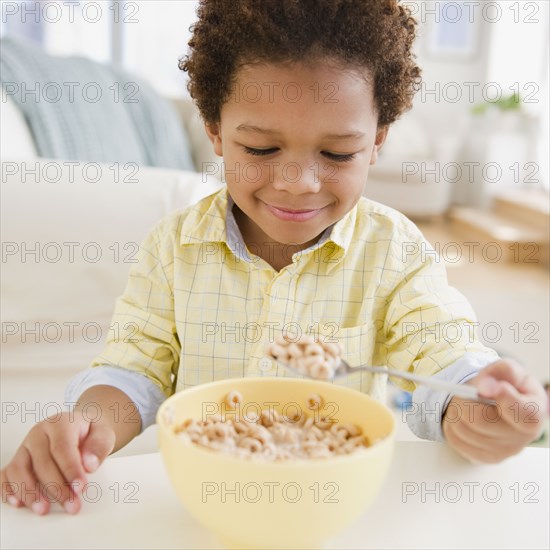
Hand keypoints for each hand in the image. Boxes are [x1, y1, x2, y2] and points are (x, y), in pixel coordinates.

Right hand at [1, 411, 115, 514]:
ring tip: (44, 509)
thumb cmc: (90, 432)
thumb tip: (89, 465)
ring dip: (30, 492)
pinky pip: (5, 475)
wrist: (81, 428)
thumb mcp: (103, 433)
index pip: (62, 447)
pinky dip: (8, 490)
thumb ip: (99, 446)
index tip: (80, 488)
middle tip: (71, 505)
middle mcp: (39, 433)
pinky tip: (19, 503)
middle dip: (56, 487)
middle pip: (42, 462)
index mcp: (60, 423)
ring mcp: (25, 446)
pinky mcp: (18, 459)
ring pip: (18, 469)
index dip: (70, 469)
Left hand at [442, 358, 548, 463]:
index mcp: (535, 412)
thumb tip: (486, 386)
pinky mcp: (485, 457)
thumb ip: (502, 371)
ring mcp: (504, 451)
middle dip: (463, 400)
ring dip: (454, 411)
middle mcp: (523, 437)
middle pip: (480, 420)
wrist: (501, 403)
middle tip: (462, 391)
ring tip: (464, 403)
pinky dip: (450, 424)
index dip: (504, 399)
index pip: (523, 413)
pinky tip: (462, 418)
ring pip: (462, 430)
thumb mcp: (508, 370)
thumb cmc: (506, 385)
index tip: (488, 386)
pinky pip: (455, 439)